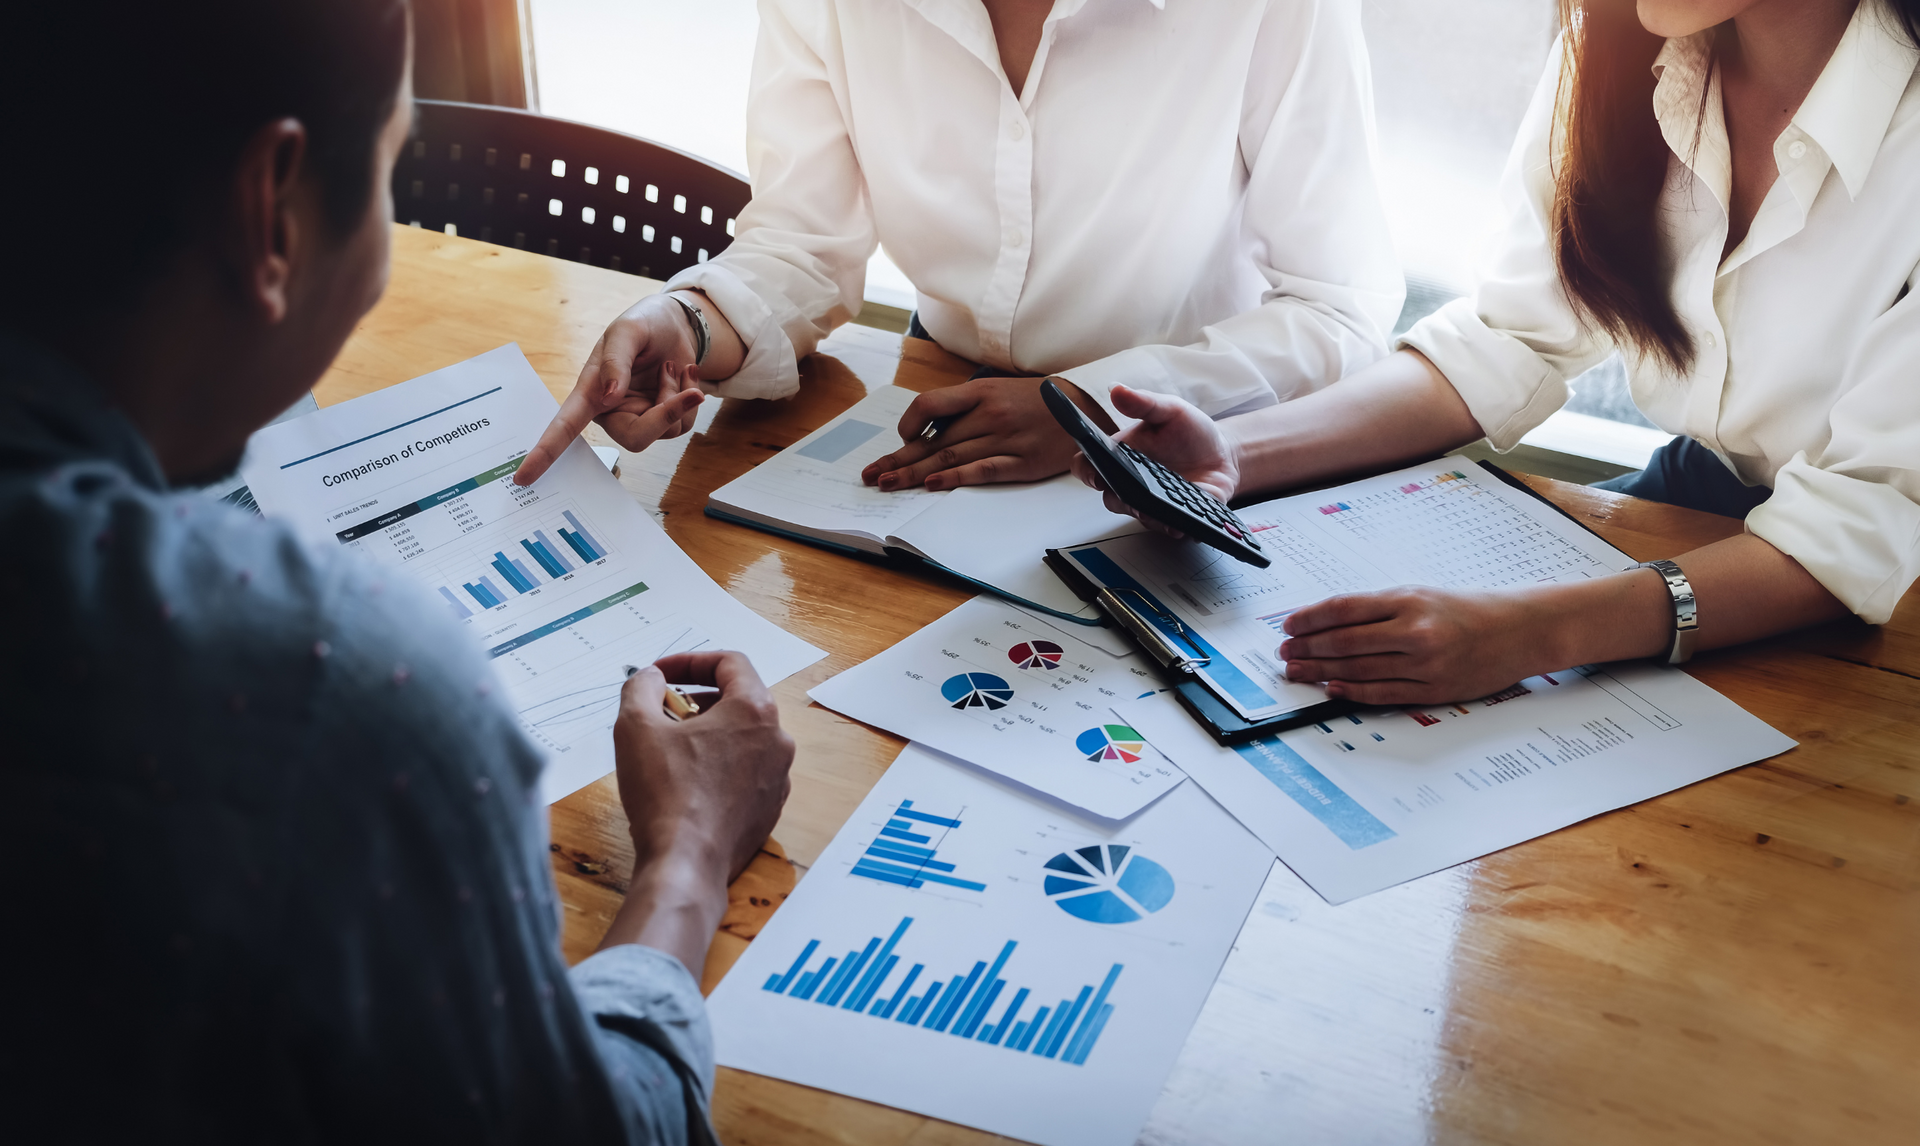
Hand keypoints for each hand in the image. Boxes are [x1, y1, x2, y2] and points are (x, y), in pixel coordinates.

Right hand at [512, 293, 707, 485]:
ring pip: (666, 430)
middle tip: (689, 391)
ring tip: (670, 367)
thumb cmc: (642, 325)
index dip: (545, 452)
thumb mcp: (627, 332)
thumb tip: (611, 397)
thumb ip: (617, 362)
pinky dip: (690, 397)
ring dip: (678, 396)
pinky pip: (683, 423)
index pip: (564, 426)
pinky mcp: (663, 419)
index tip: (523, 477)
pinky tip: (682, 373)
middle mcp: (612, 411)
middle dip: (666, 416)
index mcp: (591, 392)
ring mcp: (639, 417)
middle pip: (636, 438)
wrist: (673, 324)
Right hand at [611, 651, 795, 883]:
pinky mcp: (769, 808)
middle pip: (739, 699)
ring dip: (708, 733)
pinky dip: (719, 765)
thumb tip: (651, 677)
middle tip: (662, 712)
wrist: (687, 863)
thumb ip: (642, 687)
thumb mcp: (636, 726)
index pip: (730, 663)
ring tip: (670, 748)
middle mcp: (778, 740)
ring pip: (744, 738)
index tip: (660, 674)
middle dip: (697, 698)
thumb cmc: (664, 793)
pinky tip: (687, 782)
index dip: (690, 661)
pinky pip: (746, 772)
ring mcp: (779, 777)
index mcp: (755, 710)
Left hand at [859, 376, 1084, 490]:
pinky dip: (956, 477)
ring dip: (916, 473)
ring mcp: (1005, 439)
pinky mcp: (1021, 462)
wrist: (1084, 410)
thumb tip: (930, 432)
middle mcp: (989, 414)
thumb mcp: (998, 391)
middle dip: (899, 459)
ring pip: (950, 457)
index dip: (909, 425)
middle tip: (872, 475)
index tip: (901, 440)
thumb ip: (966, 407)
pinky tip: (933, 485)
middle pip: (934, 441)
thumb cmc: (1035, 402)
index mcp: (980, 393)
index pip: (930, 405)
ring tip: (889, 484)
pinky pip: (982, 470)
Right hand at [1070, 384, 1238, 537]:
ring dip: (1148, 515)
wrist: (1223, 454)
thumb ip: (1144, 403)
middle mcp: (1131, 484)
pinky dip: (1174, 526)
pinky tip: (1182, 522)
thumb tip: (1116, 389)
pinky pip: (1169, 527)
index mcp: (1121, 457)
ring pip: (1139, 517)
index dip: (1086, 472)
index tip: (1095, 473)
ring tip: (1161, 509)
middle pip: (1112, 498)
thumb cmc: (1189, 432)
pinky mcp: (1176, 517)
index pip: (1089, 467)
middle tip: (1130, 493)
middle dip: (1120, 498)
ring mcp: (1152, 504)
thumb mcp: (1169, 410)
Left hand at [1278, 586, 1556, 705]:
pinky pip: (1384, 693)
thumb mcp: (1420, 594)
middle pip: (1345, 642)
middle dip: (1307, 649)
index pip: (1343, 609)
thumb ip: (1377, 608)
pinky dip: (1353, 692)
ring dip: (1321, 672)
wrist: (1519, 631)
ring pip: (1359, 669)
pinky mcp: (1435, 689)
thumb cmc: (1465, 610)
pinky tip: (1332, 688)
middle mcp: (1414, 631)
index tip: (1287, 626)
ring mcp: (1425, 663)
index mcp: (1407, 600)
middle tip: (1284, 653)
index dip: (1309, 619)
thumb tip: (1326, 621)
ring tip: (1297, 672)